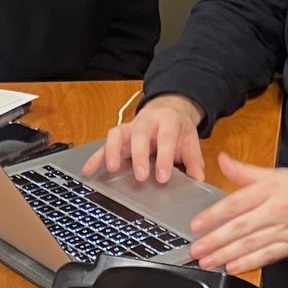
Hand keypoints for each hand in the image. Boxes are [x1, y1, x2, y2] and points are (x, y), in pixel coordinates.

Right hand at [82, 94, 203, 182]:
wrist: (168, 109)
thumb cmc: (178, 128)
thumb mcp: (190, 141)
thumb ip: (194, 160)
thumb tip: (198, 179)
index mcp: (168, 121)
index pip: (166, 137)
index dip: (164, 157)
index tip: (163, 177)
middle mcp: (146, 121)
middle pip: (139, 134)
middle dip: (139, 155)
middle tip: (140, 176)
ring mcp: (130, 127)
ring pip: (117, 134)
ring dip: (112, 151)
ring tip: (111, 169)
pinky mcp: (118, 135)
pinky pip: (104, 144)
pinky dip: (95, 157)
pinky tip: (88, 170)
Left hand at [187, 153, 287, 272]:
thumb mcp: (277, 172)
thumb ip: (246, 171)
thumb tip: (223, 161)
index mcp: (270, 190)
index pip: (236, 203)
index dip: (214, 215)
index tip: (196, 224)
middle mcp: (276, 211)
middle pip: (240, 228)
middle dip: (215, 241)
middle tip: (196, 249)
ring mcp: (285, 231)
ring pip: (251, 245)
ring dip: (226, 255)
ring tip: (208, 262)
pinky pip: (268, 257)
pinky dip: (250, 264)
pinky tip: (234, 268)